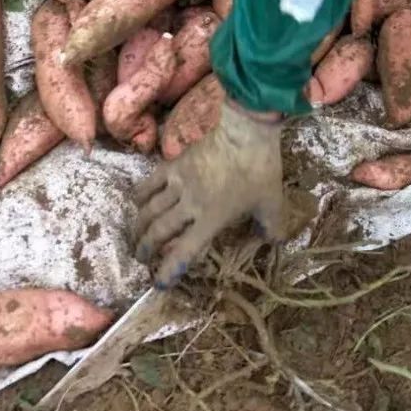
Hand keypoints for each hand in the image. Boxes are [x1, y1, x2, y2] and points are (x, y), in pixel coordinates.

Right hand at [134, 100, 283, 287]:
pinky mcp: (173, 164)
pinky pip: (149, 183)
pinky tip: (136, 202)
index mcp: (211, 218)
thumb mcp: (272, 201)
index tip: (158, 282)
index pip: (183, 252)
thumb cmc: (259, 167)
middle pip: (158, 232)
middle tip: (140, 258)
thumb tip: (275, 242)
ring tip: (134, 236)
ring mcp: (178, 183)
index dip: (169, 270)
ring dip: (138, 227)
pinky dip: (140, 195)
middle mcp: (189, 205)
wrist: (245, 128)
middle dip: (146, 249)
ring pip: (149, 211)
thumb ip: (273, 226)